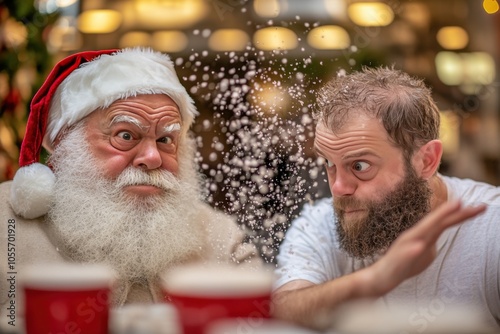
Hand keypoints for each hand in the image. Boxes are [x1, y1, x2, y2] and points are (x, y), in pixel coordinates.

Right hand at [369, 200, 485, 294]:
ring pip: (421, 233)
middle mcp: (415, 238)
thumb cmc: (401, 264)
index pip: (444, 223)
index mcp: (423, 237)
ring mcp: (405, 248)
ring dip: (435, 220)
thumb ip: (429, 243)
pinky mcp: (397, 260)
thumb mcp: (420, 251)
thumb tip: (436, 242)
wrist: (381, 278)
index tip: (479, 207)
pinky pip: (406, 255)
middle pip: (436, 224)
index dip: (460, 215)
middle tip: (465, 202)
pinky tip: (418, 246)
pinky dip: (412, 250)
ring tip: (448, 210)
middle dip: (452, 213)